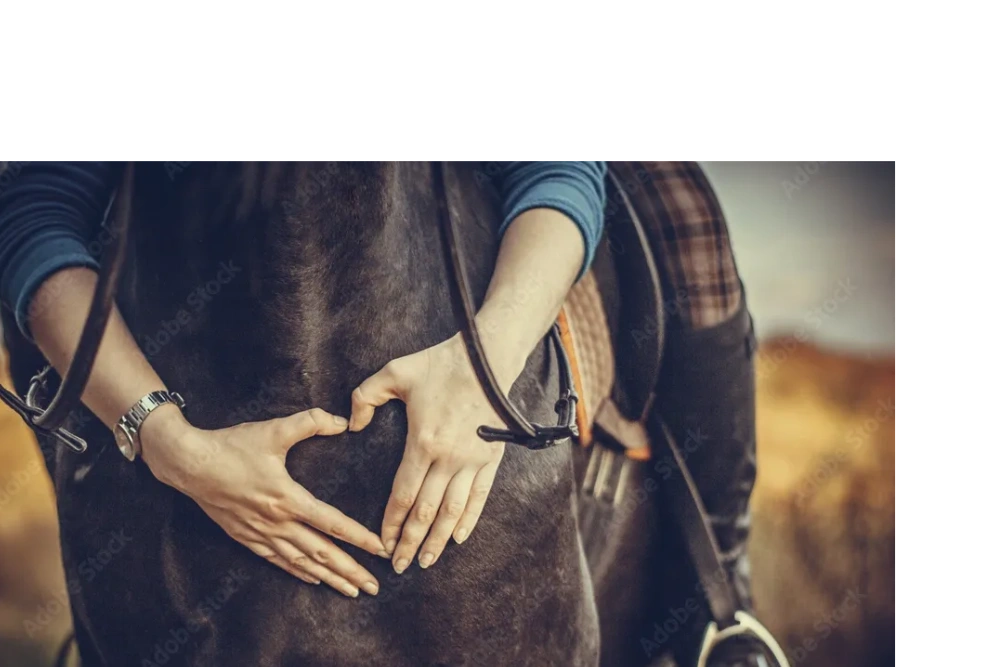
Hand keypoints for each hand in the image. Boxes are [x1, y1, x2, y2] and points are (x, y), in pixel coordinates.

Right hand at [140, 406, 386, 597]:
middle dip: (350, 571)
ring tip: (352, 591)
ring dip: (329, 578)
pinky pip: (277, 560)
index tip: (381, 550)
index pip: (332, 523)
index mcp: (287, 498)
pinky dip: (298, 571)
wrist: (188, 463)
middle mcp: (276, 522)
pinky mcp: (245, 536)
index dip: (359, 538)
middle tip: (374, 587)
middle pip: (322, 552)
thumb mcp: (274, 429)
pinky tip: (313, 578)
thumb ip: (311, 422)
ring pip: (302, 562)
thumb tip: (342, 421)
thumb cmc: (231, 446)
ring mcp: (260, 533)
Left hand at [349, 333, 521, 573]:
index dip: (391, 523)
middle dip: (410, 542)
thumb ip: (364, 397)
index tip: (382, 544)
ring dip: (438, 540)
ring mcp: (472, 461)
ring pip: (453, 512)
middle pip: (426, 512)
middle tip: (399, 565)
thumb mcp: (394, 372)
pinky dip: (469, 521)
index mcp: (422, 442)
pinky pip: (480, 498)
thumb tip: (351, 425)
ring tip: (426, 560)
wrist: (486, 357)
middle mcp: (448, 458)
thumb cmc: (439, 364)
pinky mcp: (491, 458)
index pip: (403, 495)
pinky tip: (458, 539)